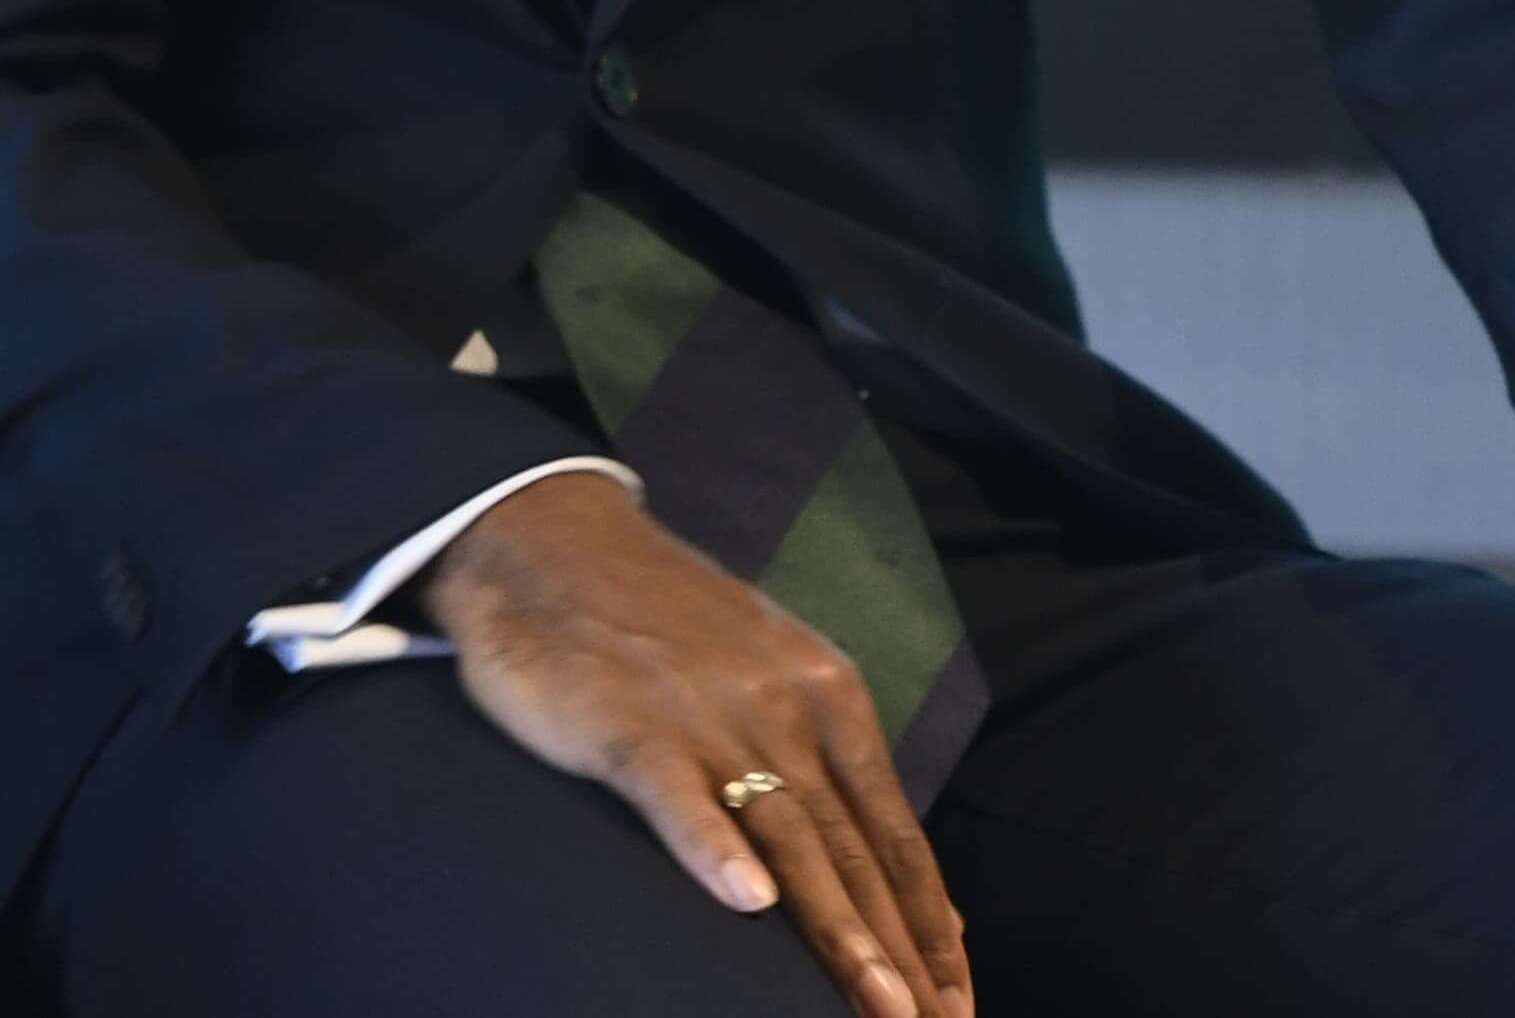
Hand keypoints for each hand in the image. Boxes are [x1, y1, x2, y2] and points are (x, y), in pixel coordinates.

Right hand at [432, 470, 973, 1017]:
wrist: (553, 542)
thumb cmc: (660, 623)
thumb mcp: (768, 673)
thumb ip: (820, 760)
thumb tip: (879, 853)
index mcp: (827, 699)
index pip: (894, 832)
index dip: (930, 922)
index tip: (960, 997)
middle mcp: (785, 711)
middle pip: (855, 852)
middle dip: (902, 952)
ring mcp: (710, 720)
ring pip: (789, 841)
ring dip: (838, 931)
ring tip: (879, 1004)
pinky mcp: (631, 730)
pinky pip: (679, 799)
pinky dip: (715, 851)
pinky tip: (747, 907)